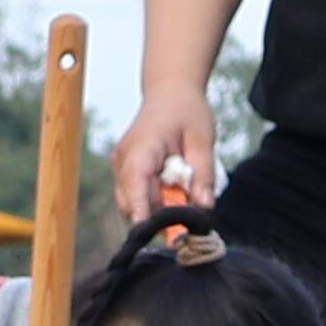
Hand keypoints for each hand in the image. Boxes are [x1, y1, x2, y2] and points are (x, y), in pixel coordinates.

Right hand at [109, 80, 224, 220]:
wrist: (170, 91)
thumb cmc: (187, 111)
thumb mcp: (203, 140)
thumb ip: (203, 175)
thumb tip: (204, 208)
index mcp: (141, 148)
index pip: (135, 184)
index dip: (142, 211)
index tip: (152, 234)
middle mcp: (123, 160)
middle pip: (132, 203)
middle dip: (158, 214)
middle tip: (189, 208)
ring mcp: (121, 167)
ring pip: (133, 204)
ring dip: (158, 207)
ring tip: (183, 190)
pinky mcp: (126, 172)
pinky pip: (137, 197)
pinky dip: (156, 199)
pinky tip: (173, 185)